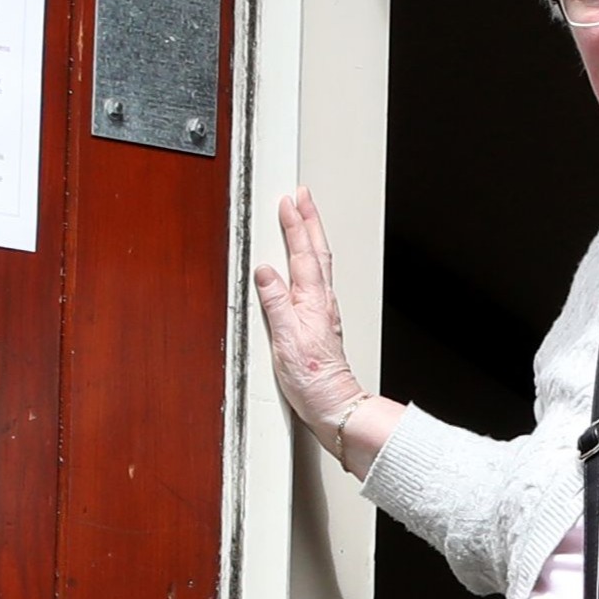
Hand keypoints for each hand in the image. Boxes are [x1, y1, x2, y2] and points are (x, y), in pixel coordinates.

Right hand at [247, 189, 365, 434]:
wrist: (333, 402)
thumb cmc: (312, 378)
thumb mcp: (286, 339)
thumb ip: (275, 303)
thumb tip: (264, 272)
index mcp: (312, 300)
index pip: (302, 253)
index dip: (294, 225)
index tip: (288, 201)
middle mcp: (322, 301)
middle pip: (317, 250)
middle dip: (309, 220)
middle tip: (302, 195)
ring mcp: (323, 310)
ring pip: (320, 262)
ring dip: (312, 236)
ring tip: (304, 217)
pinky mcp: (321, 321)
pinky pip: (317, 279)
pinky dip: (311, 260)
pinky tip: (306, 262)